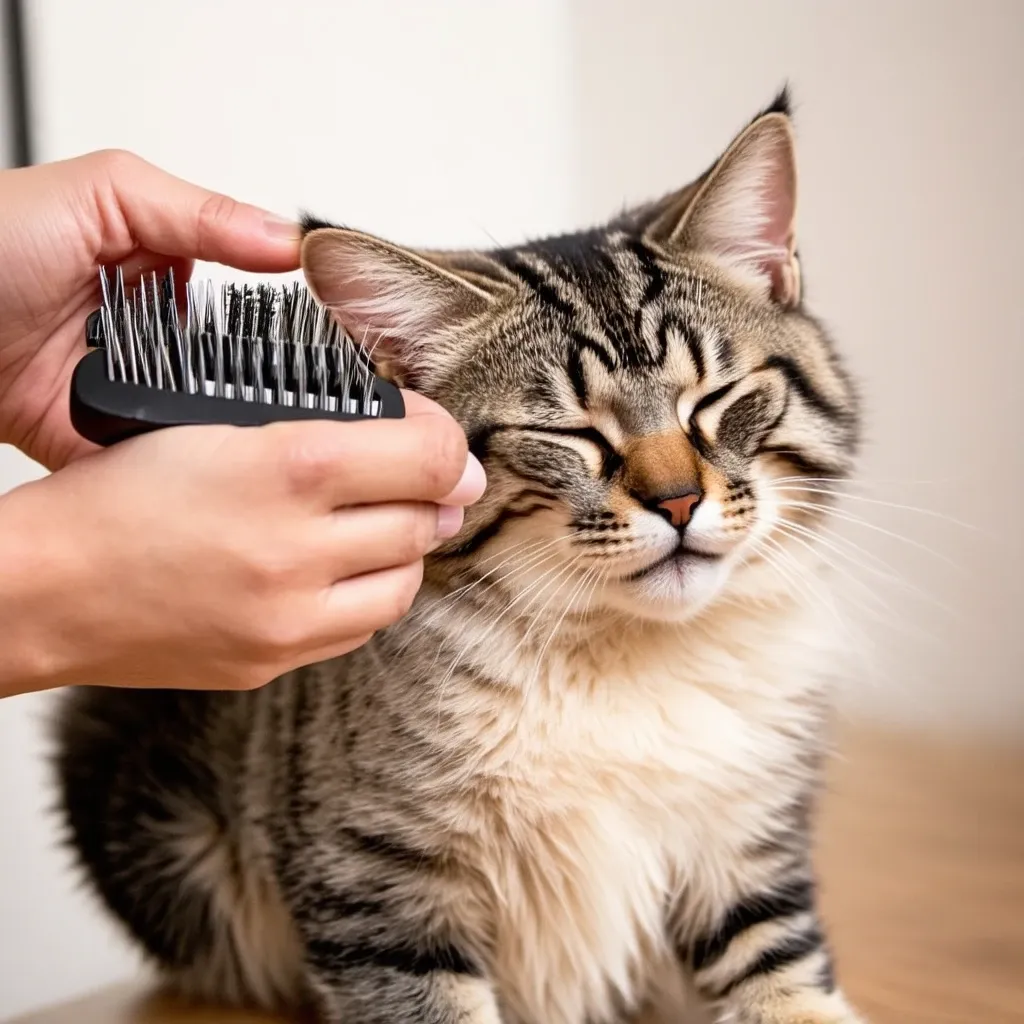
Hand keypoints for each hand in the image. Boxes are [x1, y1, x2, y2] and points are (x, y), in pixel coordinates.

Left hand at [0, 149, 299, 469]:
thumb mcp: (101, 195)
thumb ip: (201, 213)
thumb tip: (290, 241)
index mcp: (162, 270)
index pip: (252, 300)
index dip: (292, 319)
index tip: (338, 332)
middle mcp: (154, 335)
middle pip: (239, 371)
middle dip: (265, 385)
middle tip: (307, 390)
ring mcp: (132, 392)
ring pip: (206, 421)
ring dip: (223, 425)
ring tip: (247, 421)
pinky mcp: (105, 442)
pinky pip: (160, 463)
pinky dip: (179, 463)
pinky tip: (200, 453)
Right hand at [0, 393, 485, 696]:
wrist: (47, 587)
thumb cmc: (122, 493)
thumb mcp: (222, 426)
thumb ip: (331, 432)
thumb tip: (434, 457)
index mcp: (288, 467)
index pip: (430, 454)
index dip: (447, 441)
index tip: (437, 438)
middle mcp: (297, 549)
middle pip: (425, 518)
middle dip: (429, 494)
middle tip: (410, 480)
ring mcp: (288, 617)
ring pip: (407, 579)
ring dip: (406, 547)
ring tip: (376, 524)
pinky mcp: (274, 661)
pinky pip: (363, 627)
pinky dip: (368, 593)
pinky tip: (341, 570)